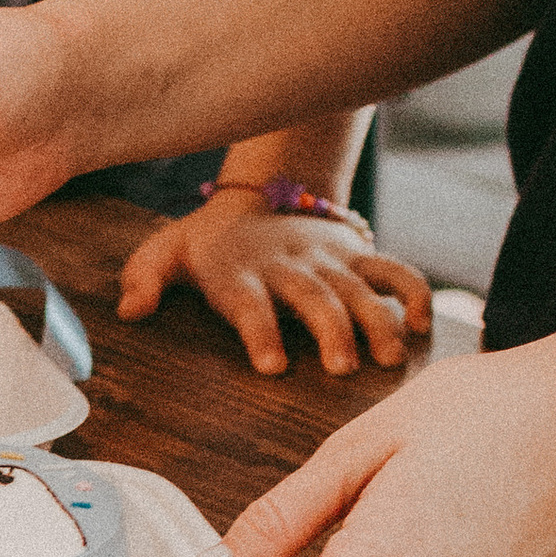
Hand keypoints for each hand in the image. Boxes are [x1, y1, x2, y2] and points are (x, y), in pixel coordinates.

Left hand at [116, 194, 433, 376]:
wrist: (261, 189)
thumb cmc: (209, 241)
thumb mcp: (167, 251)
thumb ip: (144, 278)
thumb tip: (130, 311)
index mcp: (240, 274)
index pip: (249, 304)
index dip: (259, 332)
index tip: (271, 365)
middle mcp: (288, 267)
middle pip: (313, 299)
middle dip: (330, 331)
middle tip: (342, 367)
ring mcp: (329, 260)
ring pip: (358, 289)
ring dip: (377, 322)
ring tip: (392, 357)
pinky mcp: (359, 255)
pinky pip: (393, 271)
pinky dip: (413, 292)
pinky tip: (424, 323)